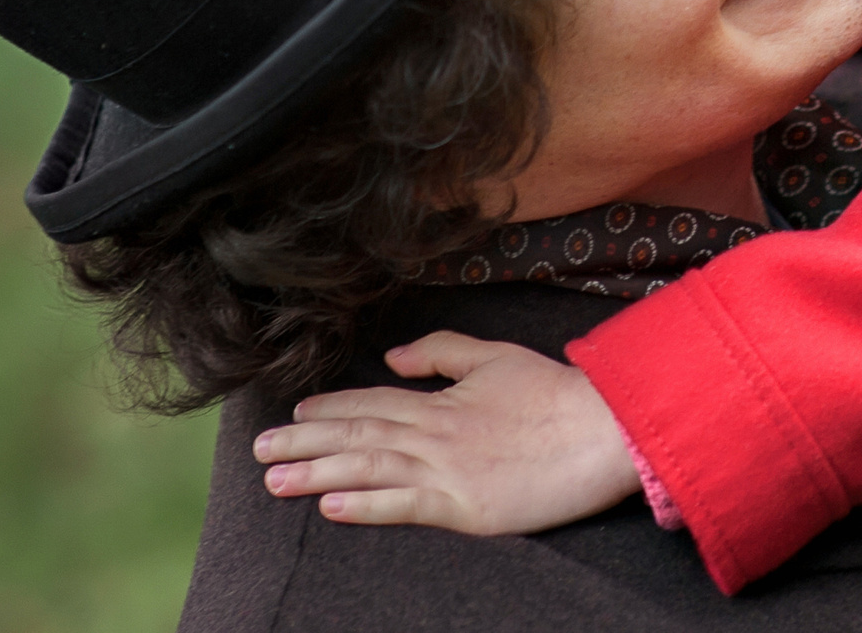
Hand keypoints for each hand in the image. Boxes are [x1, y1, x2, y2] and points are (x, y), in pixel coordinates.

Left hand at [251, 331, 641, 533]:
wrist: (601, 431)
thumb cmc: (554, 396)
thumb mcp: (495, 357)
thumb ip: (442, 354)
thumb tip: (394, 357)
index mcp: (440, 401)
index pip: (371, 401)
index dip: (329, 408)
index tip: (295, 415)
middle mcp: (434, 433)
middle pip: (356, 433)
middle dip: (303, 443)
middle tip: (260, 451)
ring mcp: (446, 470)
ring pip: (368, 467)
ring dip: (317, 473)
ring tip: (275, 480)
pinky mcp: (464, 506)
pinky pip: (403, 504)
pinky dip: (364, 504)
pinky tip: (331, 506)